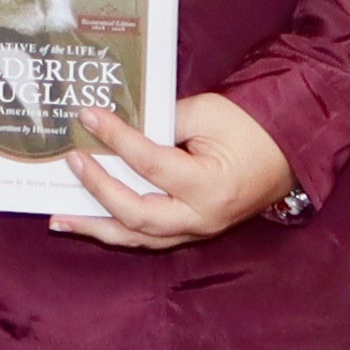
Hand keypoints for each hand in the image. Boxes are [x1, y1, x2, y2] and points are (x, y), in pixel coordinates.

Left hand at [49, 92, 297, 248]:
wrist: (289, 151)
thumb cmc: (251, 127)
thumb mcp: (207, 112)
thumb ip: (162, 122)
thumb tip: (117, 128)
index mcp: (210, 186)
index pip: (151, 164)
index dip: (116, 139)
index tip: (88, 116)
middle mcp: (202, 218)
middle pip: (137, 213)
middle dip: (99, 188)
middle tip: (72, 161)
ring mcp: (198, 230)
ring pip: (139, 237)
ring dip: (96, 226)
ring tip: (59, 218)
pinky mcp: (193, 231)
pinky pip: (149, 238)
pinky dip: (118, 230)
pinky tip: (90, 221)